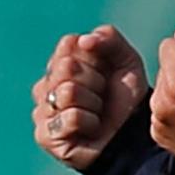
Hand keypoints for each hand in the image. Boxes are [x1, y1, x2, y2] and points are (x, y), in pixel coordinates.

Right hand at [31, 24, 149, 168]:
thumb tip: (83, 40)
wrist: (133, 132)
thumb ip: (108, 38)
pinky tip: (92, 127)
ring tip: (97, 111)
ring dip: (94, 102)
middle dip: (96, 80)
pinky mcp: (45, 135)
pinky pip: (71, 117)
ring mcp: (42, 110)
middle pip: (66, 66)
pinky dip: (91, 122)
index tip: (105, 71)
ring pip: (68, 91)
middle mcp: (46, 85)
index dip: (96, 57)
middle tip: (102, 94)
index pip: (69, 44)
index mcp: (61, 62)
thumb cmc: (125, 95)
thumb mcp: (125, 59)